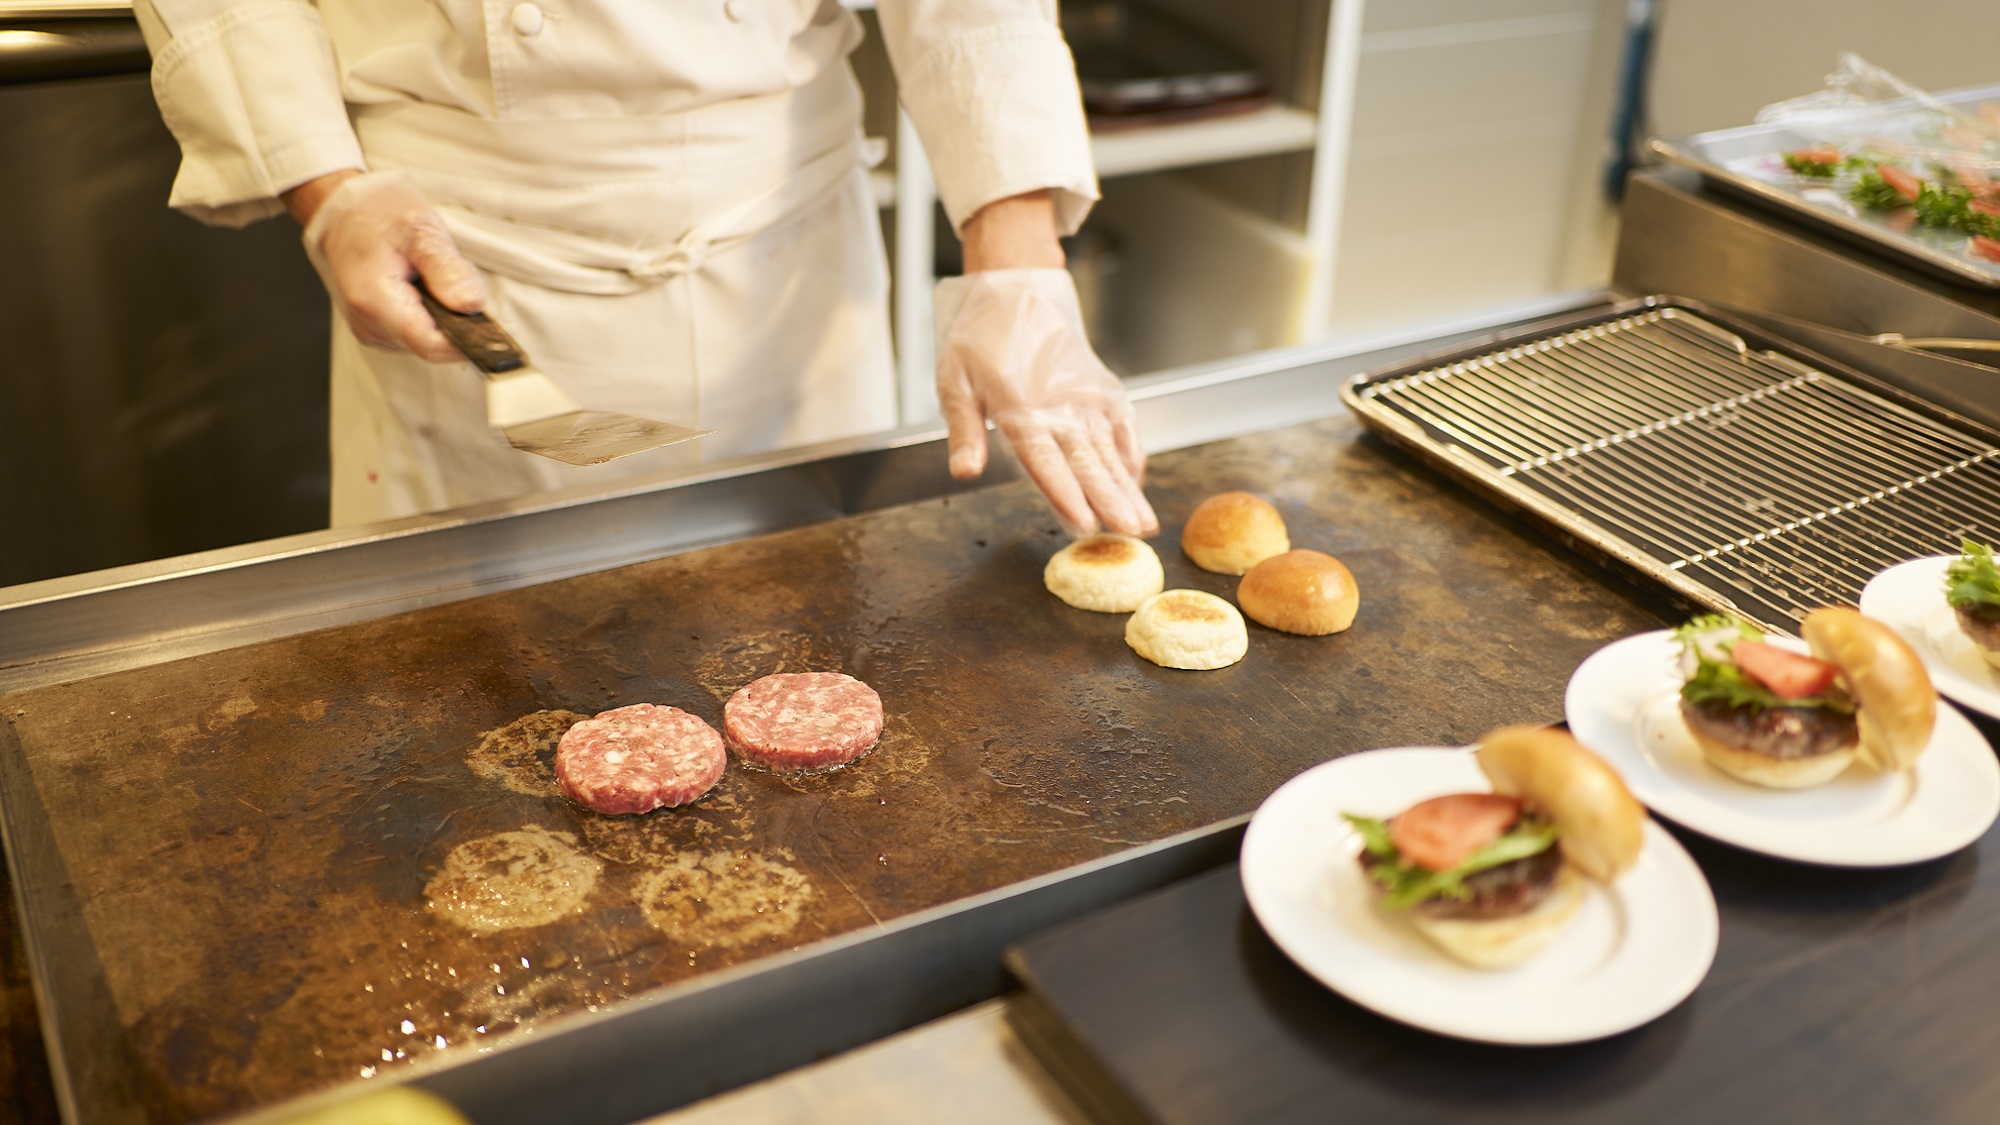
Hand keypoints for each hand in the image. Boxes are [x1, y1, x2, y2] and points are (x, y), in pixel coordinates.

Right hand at [287, 169, 485, 362]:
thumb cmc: (378, 213)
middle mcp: (367, 323)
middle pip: (430, 344)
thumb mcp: (422, 230)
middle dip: (454, 321)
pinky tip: (422, 287)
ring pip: (424, 341)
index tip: (493, 327)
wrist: (344, 210)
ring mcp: (368, 328)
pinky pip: (413, 334)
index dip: (467, 341)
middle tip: (456, 281)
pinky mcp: (374, 328)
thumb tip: (472, 305)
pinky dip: (427, 315)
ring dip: (441, 317)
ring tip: (432, 277)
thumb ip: (448, 270)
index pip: (431, 344)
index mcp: (374, 300)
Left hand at [934, 268, 1157, 537]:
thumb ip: (963, 432)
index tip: (1084, 525)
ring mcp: (1086, 397)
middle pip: (1088, 463)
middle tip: (1133, 536)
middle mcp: (1060, 406)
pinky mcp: (1102, 387)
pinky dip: (1132, 452)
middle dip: (1112, 503)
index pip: (1046, 461)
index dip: (1066, 495)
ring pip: (1110, 450)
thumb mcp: (954, 382)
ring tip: (1145, 522)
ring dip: (1128, 488)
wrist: (1015, 291)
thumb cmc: (980, 338)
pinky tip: (1137, 480)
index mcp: (1021, 408)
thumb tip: (964, 471)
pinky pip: (1123, 424)